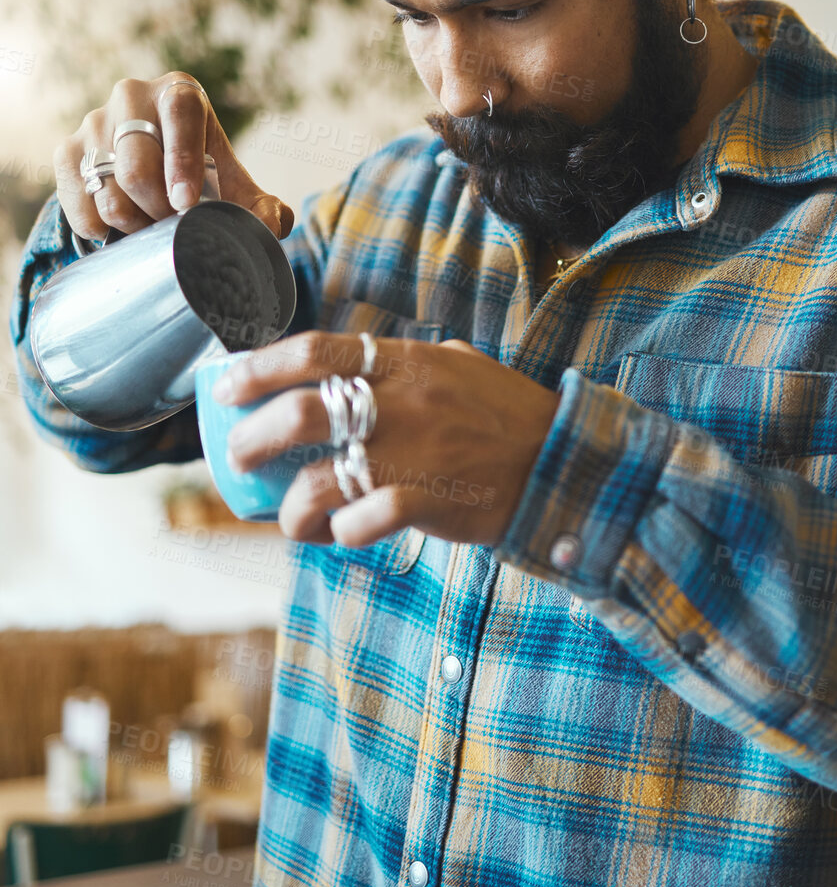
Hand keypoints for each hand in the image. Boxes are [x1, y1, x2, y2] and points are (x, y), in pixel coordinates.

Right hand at [52, 73, 293, 243]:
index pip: (181, 116)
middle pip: (136, 168)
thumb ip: (262, 207)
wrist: (151, 161)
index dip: (182, 162)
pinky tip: (121, 229)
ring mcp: (94, 121)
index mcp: (180, 94)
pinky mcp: (66, 149)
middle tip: (175, 229)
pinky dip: (101, 228)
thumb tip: (274, 225)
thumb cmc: (202, 172)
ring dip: (132, 225)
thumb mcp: (234, 185)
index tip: (186, 204)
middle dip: (158, 211)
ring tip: (152, 229)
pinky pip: (78, 204)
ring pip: (106, 191)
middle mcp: (132, 96)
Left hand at [218, 331, 561, 547]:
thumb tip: (366, 356)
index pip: (315, 352)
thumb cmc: (508, 413)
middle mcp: (400, 406)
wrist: (560, 459)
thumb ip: (409, 360)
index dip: (259, 367)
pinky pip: (362, 522)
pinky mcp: (428, 503)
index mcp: (405, 364)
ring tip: (289, 516)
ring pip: (318, 481)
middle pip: (299, 414)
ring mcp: (412, 456)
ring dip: (290, 506)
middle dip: (252, 438)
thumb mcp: (459, 365)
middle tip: (238, 455)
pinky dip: (341, 533)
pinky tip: (341, 534)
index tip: (226, 387)